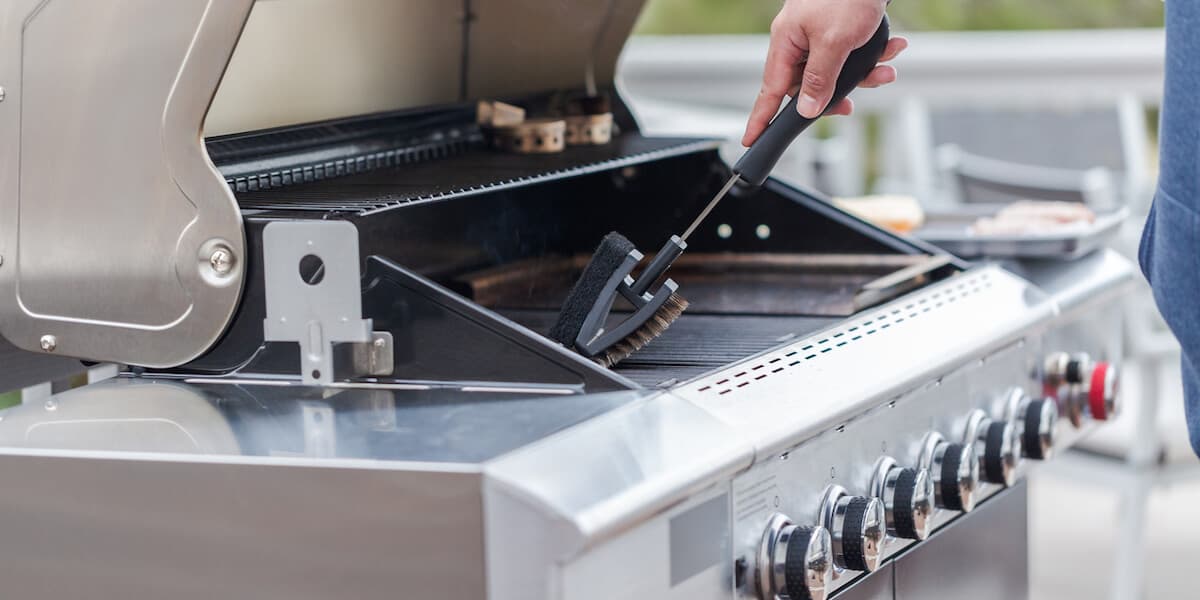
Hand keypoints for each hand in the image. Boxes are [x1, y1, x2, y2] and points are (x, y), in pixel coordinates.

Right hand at [742, 0, 906, 146]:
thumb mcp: (835, 42)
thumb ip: (819, 79)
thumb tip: (807, 109)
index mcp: (787, 41)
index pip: (771, 90)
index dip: (761, 118)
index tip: (752, 139)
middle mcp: (799, 39)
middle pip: (809, 84)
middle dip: (837, 93)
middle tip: (850, 105)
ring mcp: (818, 34)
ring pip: (835, 71)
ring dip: (864, 73)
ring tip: (884, 68)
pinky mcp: (838, 28)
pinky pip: (850, 54)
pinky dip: (872, 55)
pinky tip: (890, 47)